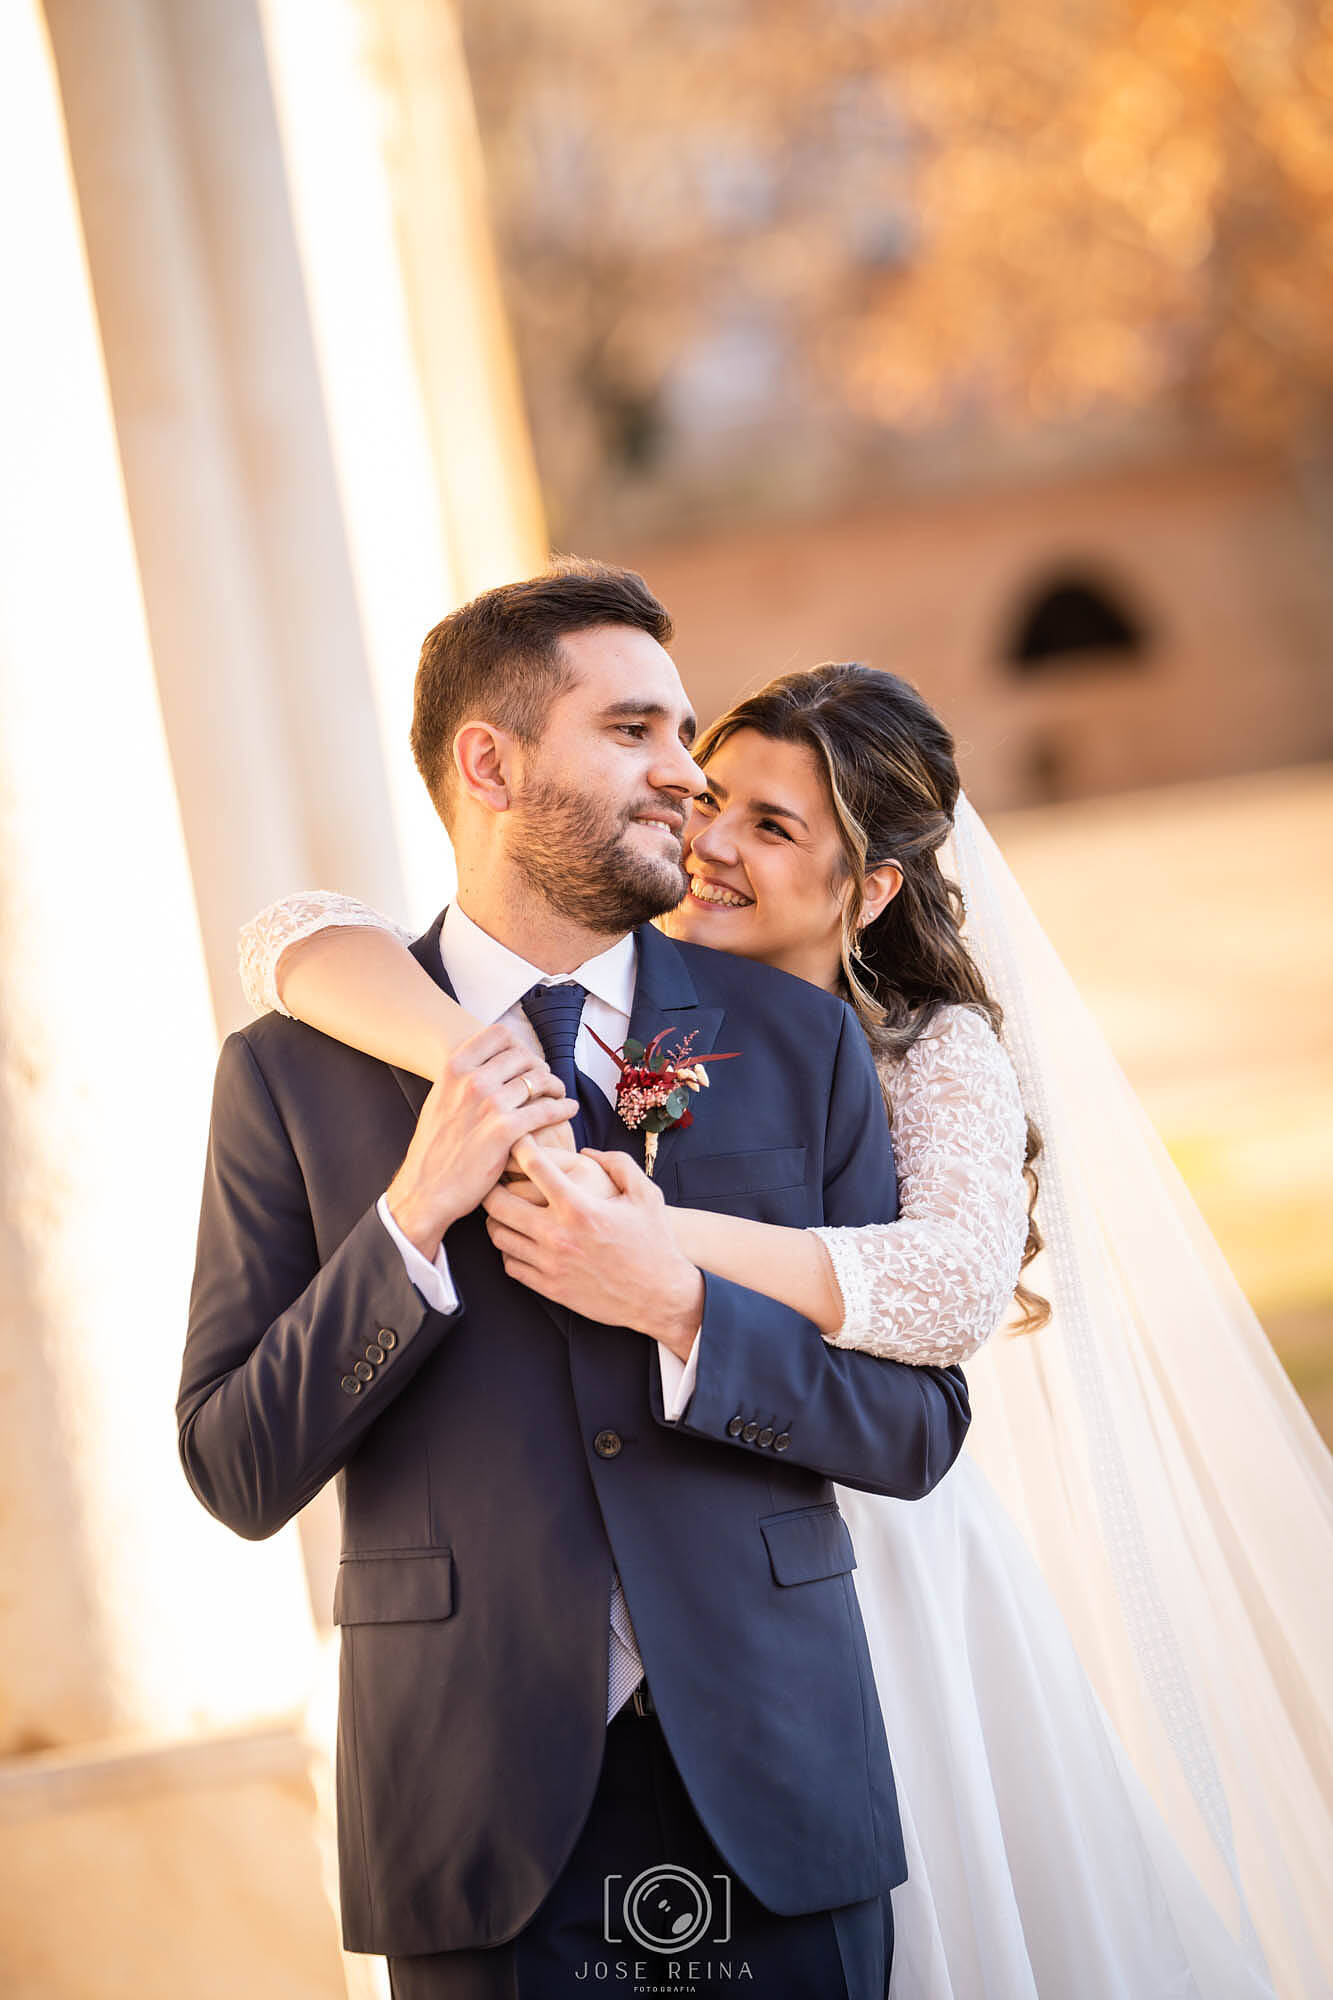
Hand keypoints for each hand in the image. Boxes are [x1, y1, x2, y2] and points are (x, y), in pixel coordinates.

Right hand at [386, 1024, 577, 1256]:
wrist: (426, 1189)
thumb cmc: (435, 1148)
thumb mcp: (439, 1099)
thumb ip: (463, 1078)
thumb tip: (491, 1062)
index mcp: (454, 1068)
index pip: (500, 1035)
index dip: (519, 1045)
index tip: (525, 1061)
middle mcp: (472, 1080)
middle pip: (524, 1055)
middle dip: (539, 1066)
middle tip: (545, 1081)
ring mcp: (490, 1104)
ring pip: (539, 1079)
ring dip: (555, 1085)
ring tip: (558, 1094)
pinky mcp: (506, 1130)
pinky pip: (547, 1109)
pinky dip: (563, 1107)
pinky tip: (568, 1109)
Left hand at [482, 1148, 703, 1355]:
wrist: (660, 1296)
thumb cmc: (654, 1242)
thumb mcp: (645, 1194)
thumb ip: (618, 1163)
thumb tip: (585, 1151)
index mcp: (579, 1207)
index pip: (534, 1166)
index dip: (519, 1146)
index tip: (517, 1140)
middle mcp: (558, 1235)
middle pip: (498, 1203)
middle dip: (491, 1185)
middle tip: (494, 1178)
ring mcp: (550, 1264)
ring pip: (498, 1235)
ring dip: (496, 1218)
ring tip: (503, 1209)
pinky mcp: (548, 1287)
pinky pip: (510, 1264)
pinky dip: (508, 1249)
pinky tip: (519, 1240)